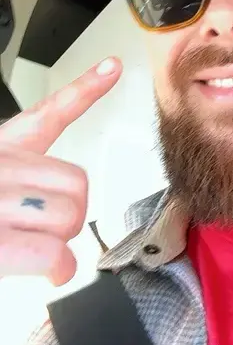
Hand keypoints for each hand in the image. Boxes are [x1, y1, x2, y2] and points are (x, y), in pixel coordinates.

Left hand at [0, 58, 121, 284]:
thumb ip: (11, 260)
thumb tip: (57, 266)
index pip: (49, 252)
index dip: (59, 267)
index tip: (56, 272)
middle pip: (68, 210)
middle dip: (64, 231)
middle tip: (40, 239)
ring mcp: (2, 156)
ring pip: (72, 177)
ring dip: (69, 199)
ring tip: (43, 210)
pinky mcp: (5, 137)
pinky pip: (51, 112)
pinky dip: (84, 91)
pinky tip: (109, 72)